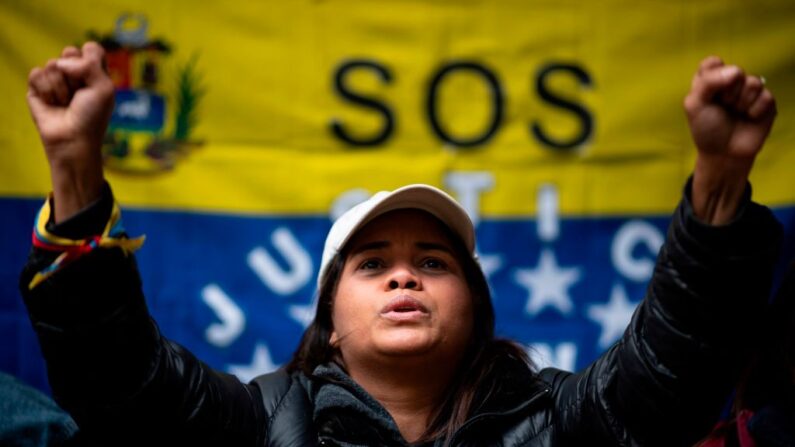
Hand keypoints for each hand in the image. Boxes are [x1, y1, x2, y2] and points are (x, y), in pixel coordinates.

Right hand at [27, 42, 114, 221]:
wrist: (72, 139)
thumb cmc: (92, 116)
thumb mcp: (104, 88)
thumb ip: (90, 64)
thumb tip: (61, 62)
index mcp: (94, 72)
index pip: (90, 48)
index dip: (90, 60)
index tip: (94, 80)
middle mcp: (74, 73)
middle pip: (70, 51)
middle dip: (75, 74)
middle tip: (79, 94)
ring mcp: (55, 79)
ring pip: (52, 63)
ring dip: (61, 87)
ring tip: (66, 103)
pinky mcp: (37, 88)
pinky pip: (36, 73)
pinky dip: (46, 90)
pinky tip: (52, 104)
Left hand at [684, 56, 776, 224]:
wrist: (724, 154)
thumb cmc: (707, 129)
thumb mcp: (695, 105)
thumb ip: (707, 82)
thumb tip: (736, 71)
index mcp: (710, 81)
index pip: (713, 62)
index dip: (713, 75)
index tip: (709, 93)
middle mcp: (731, 83)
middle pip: (735, 71)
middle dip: (727, 93)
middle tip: (723, 107)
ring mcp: (749, 91)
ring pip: (753, 82)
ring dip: (741, 102)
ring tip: (736, 113)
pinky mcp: (766, 102)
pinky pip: (765, 96)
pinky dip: (754, 111)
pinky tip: (748, 119)